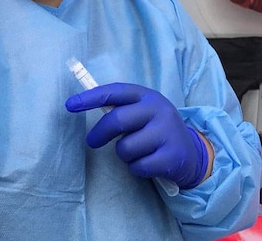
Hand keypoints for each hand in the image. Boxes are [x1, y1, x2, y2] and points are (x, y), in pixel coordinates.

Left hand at [65, 83, 207, 188]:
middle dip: (99, 134)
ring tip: (137, 153)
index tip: (70, 105)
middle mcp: (159, 110)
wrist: (191, 154)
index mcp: (147, 96)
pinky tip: (148, 164)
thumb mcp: (143, 113)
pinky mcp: (171, 156)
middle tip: (92, 142)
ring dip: (124, 155)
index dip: (91, 97)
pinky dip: (137, 169)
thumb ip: (120, 108)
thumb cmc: (156, 130)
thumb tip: (82, 104)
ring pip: (126, 147)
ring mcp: (167, 133)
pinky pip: (138, 166)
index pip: (115, 92)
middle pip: (117, 120)